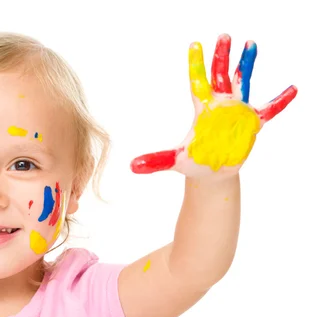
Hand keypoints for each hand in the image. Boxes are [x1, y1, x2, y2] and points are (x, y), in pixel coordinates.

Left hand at [130, 34, 296, 176]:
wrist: (211, 173)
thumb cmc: (193, 163)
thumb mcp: (174, 161)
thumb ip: (156, 161)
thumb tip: (132, 166)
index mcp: (202, 110)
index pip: (198, 82)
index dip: (197, 64)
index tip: (194, 44)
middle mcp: (220, 105)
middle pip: (220, 75)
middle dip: (222, 56)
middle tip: (223, 35)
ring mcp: (237, 112)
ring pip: (241, 82)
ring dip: (246, 65)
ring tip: (250, 44)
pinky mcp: (252, 123)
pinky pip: (269, 110)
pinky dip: (280, 101)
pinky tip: (292, 89)